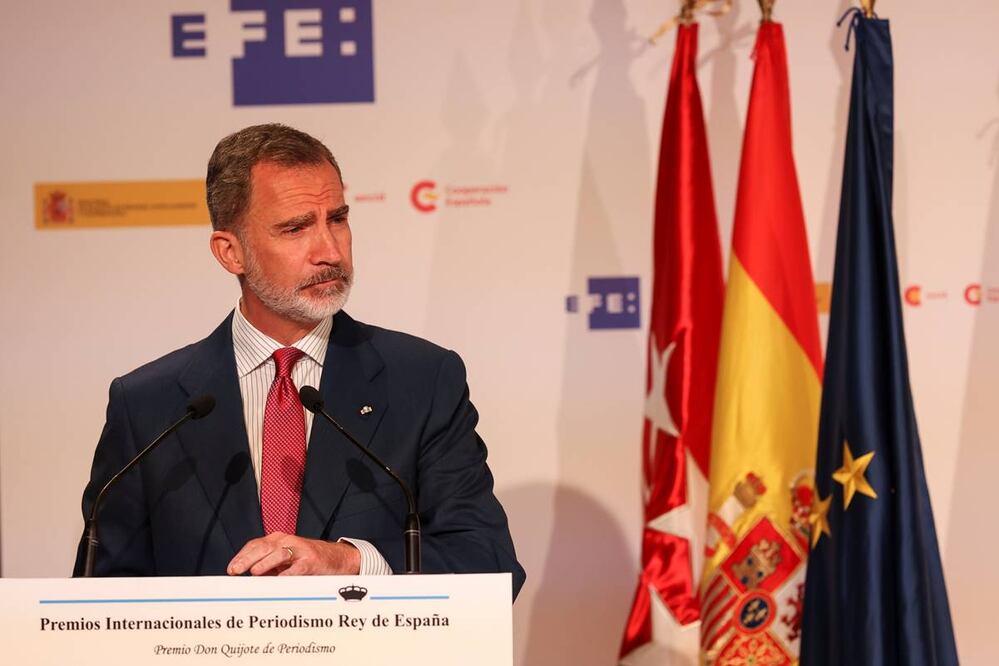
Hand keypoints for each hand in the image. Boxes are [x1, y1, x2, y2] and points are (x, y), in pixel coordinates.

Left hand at [226, 533, 360, 575]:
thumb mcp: (283, 561)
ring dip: (266, 563)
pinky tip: (279, 582)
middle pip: (264, 547)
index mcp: (277, 540)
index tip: (231, 569)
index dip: (241, 556)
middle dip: (248, 559)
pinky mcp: (311, 561)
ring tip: (255, 572)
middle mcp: (287, 542)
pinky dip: (287, 575)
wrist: (334, 558)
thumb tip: (245, 580)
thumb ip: (266, 567)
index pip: (255, 545)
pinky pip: (297, 568)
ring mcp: (300, 550)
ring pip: (279, 553)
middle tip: (236, 570)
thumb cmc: (305, 561)